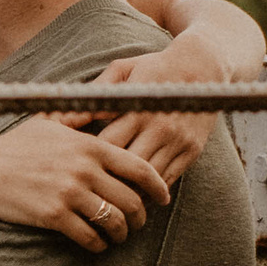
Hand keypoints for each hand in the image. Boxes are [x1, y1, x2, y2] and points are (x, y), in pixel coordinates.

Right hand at [0, 116, 169, 252]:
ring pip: (114, 221)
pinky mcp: (55, 216)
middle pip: (131, 200)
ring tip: (118, 236)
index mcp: (90, 145)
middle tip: (137, 223)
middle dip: (140, 217)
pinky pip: (90, 237)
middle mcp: (85, 169)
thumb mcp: (50, 125)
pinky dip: (98, 245)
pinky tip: (96, 245)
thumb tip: (104, 117)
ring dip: (121, 234)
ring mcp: (70, 193)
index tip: (163, 198)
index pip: (139, 168)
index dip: (157, 186)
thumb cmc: (14, 147)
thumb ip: (81, 125)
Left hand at [50, 32, 228, 185]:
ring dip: (127, 191)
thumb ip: (96, 93)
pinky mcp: (192, 152)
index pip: (107, 145)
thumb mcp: (124, 70)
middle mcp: (160, 128)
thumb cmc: (154, 66)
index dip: (89, 158)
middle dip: (106, 179)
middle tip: (86, 191)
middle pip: (126, 166)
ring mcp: (178, 142)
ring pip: (148, 180)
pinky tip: (132, 195)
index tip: (74, 166)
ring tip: (106, 199)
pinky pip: (167, 180)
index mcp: (139, 109)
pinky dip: (148, 192)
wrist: (203, 66)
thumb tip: (63, 116)